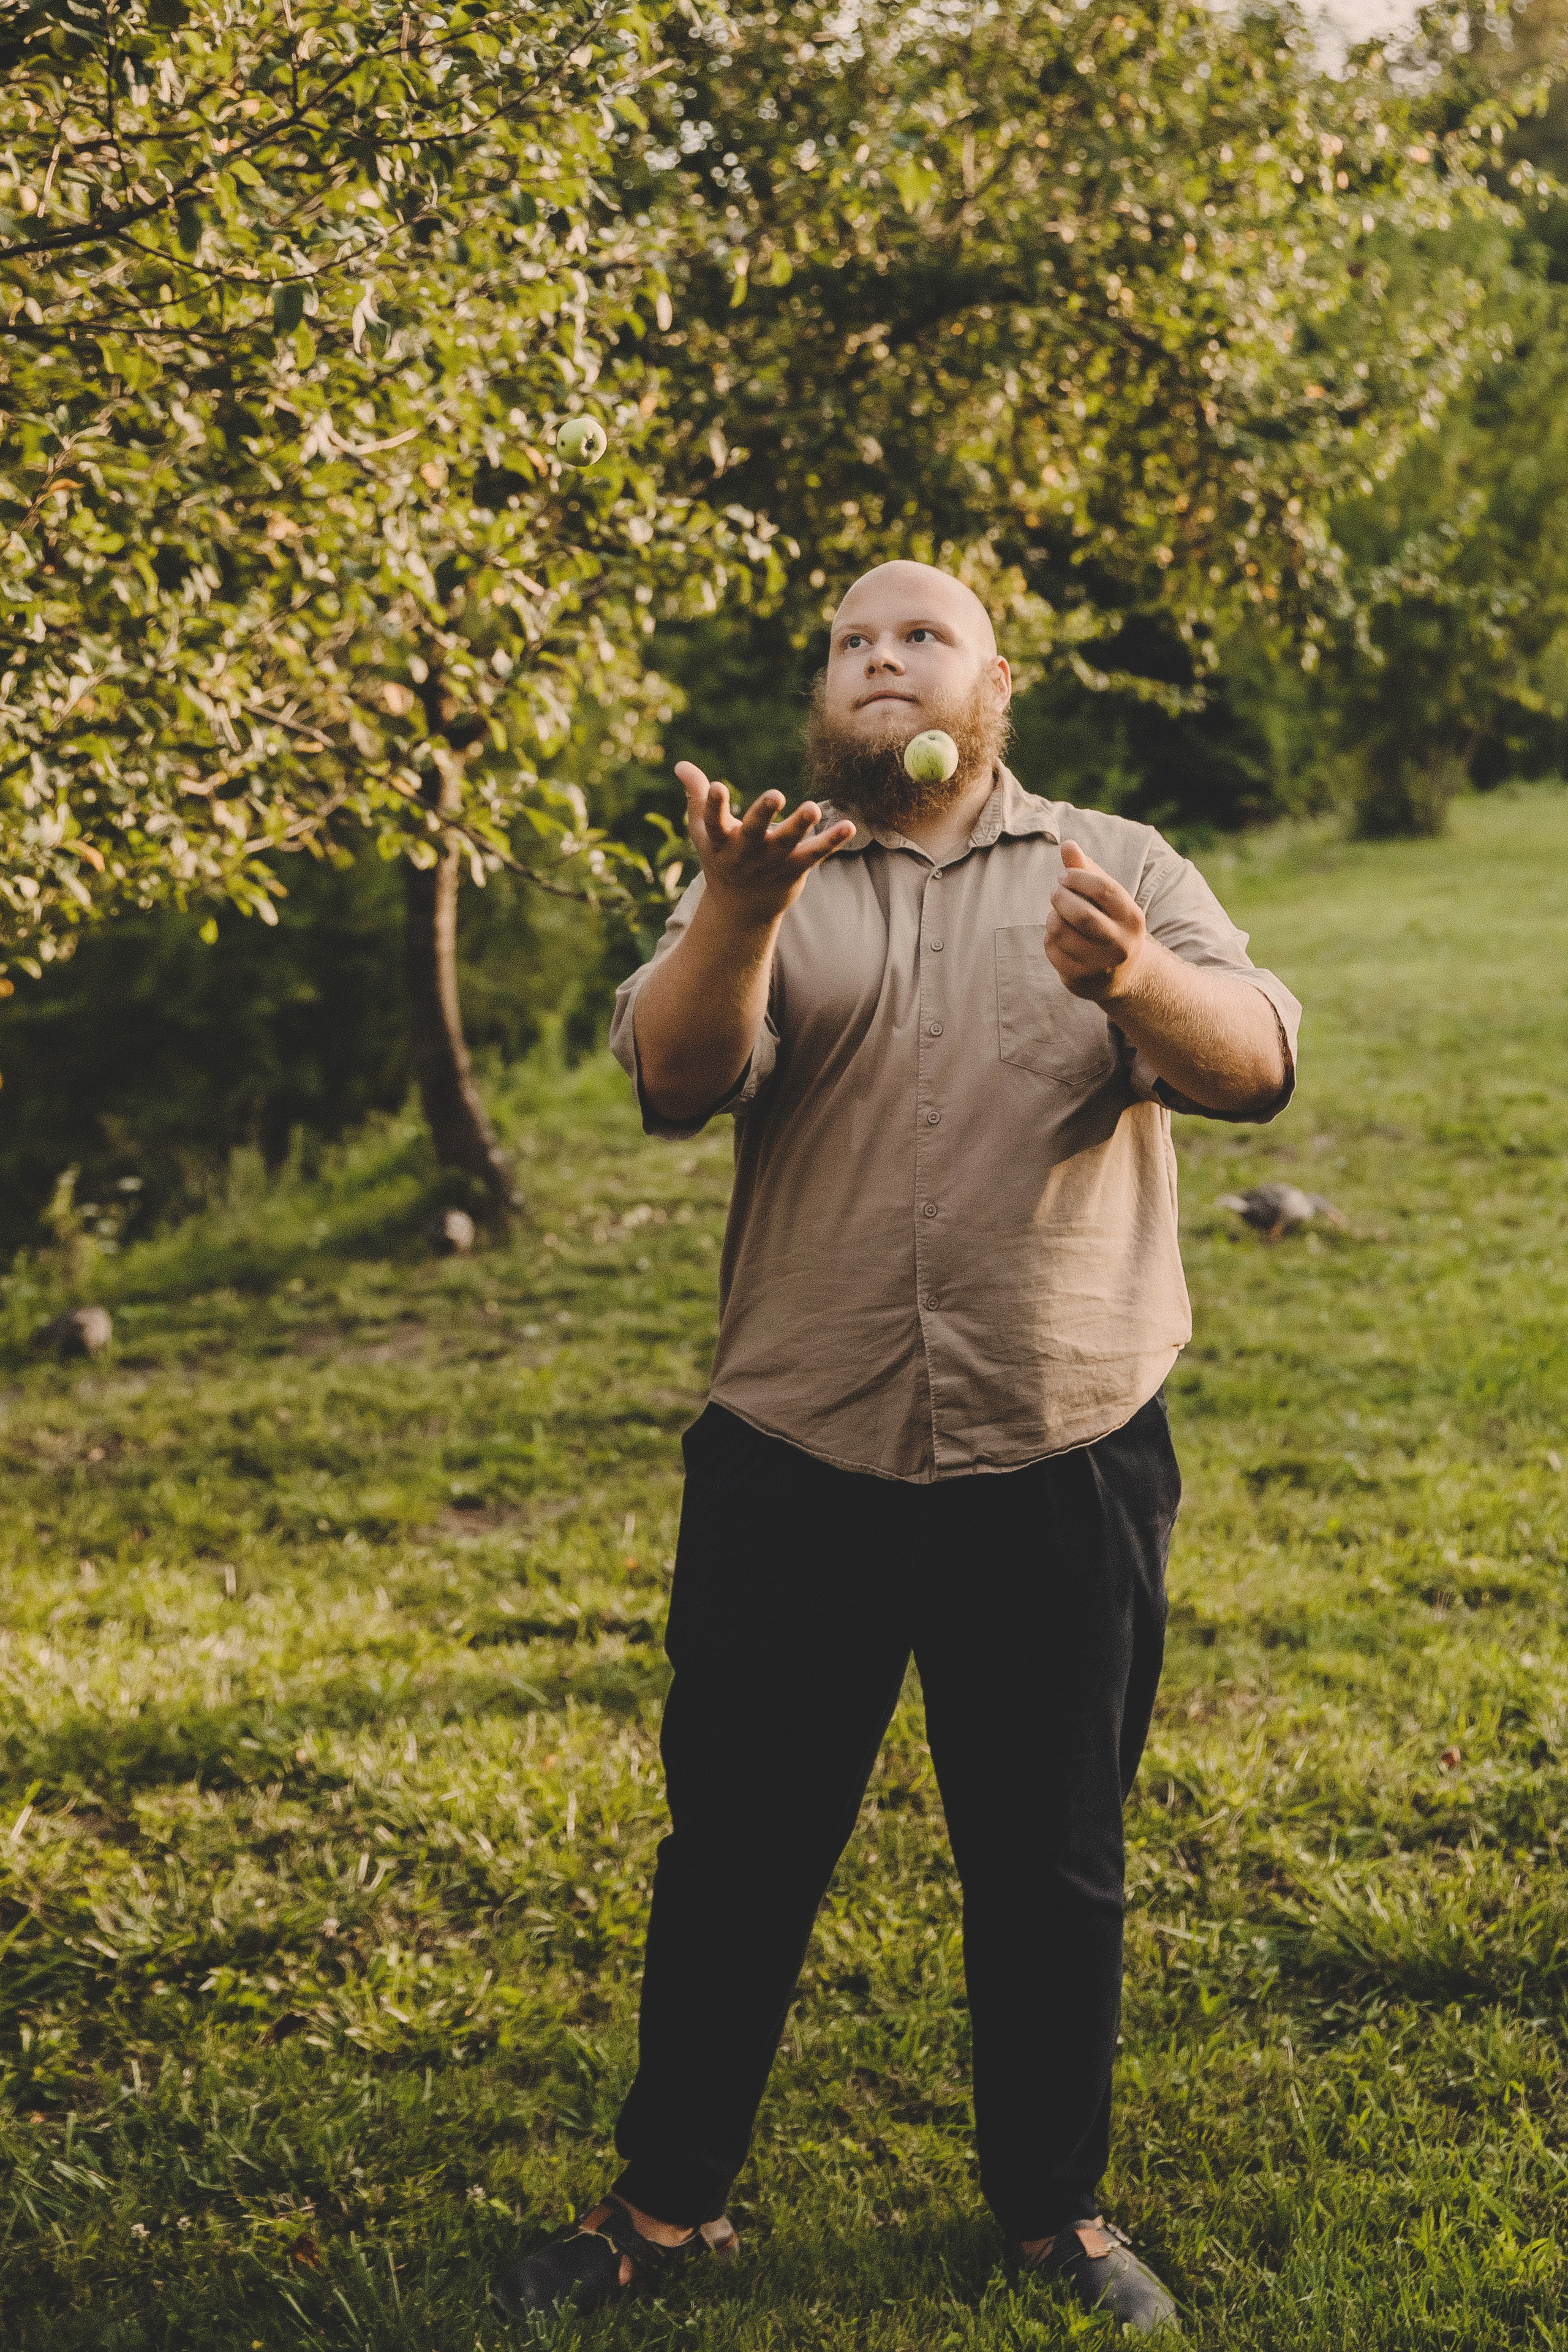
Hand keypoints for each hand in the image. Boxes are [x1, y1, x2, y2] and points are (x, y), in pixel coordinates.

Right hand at [677, 760, 853, 925]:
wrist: (742, 908)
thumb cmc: (722, 858)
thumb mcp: (705, 832)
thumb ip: (696, 796)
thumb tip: (680, 765)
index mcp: (720, 842)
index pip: (713, 823)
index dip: (714, 806)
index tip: (717, 787)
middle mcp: (745, 853)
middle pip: (753, 833)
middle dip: (763, 815)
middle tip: (775, 795)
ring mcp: (771, 862)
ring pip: (787, 843)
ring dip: (800, 825)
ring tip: (813, 807)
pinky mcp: (795, 868)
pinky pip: (815, 853)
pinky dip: (832, 841)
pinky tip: (849, 826)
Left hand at [1045, 840, 1151, 1000]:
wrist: (1123, 975)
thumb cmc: (1110, 922)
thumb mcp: (1106, 898)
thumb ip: (1087, 870)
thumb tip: (1067, 844)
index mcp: (1132, 918)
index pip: (1105, 889)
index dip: (1078, 877)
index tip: (1064, 876)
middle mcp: (1120, 944)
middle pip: (1081, 914)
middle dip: (1060, 897)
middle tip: (1056, 892)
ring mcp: (1100, 965)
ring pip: (1060, 931)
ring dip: (1052, 917)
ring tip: (1058, 914)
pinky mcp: (1080, 979)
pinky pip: (1051, 949)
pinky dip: (1049, 937)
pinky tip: (1058, 937)